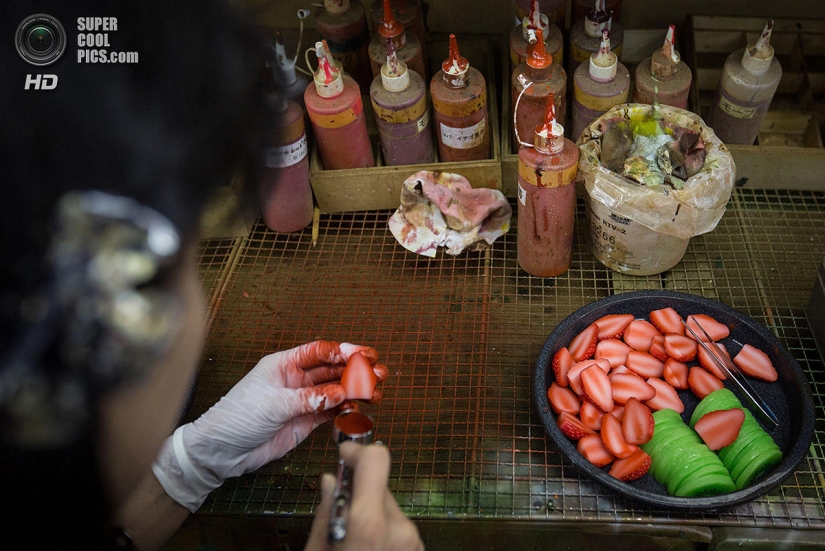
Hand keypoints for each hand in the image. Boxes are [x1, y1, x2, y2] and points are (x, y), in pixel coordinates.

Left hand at [152, 341, 386, 511]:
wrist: (222, 450)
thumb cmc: (238, 417)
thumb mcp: (274, 403)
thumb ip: (310, 399)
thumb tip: (340, 393)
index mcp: (285, 364)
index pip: (319, 352)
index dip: (343, 351)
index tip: (364, 354)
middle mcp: (296, 379)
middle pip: (332, 370)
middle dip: (356, 371)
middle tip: (379, 372)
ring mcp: (302, 400)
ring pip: (336, 391)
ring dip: (356, 391)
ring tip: (377, 393)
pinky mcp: (306, 420)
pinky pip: (332, 412)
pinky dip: (347, 410)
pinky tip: (360, 409)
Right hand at [305, 442, 423, 550]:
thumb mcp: (317, 550)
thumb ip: (326, 513)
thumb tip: (331, 482)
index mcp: (369, 524)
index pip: (375, 459)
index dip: (358, 451)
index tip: (346, 453)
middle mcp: (398, 528)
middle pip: (378, 485)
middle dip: (358, 491)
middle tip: (339, 513)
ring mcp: (412, 540)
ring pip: (387, 506)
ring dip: (370, 513)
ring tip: (353, 539)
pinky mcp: (418, 547)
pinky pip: (397, 525)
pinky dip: (382, 530)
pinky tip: (369, 547)